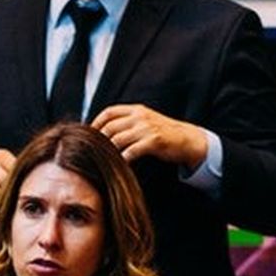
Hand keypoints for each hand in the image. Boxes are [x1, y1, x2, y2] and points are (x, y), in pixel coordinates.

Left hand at [91, 104, 206, 169]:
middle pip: (110, 127)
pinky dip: (123, 159)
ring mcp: (146, 128)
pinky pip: (131, 151)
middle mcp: (140, 116)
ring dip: (109, 151)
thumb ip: (128, 123)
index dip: (96, 123)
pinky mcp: (153, 141)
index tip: (89, 135)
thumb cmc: (163, 133)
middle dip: (99, 140)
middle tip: (93, 152)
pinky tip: (120, 165)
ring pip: (118, 139)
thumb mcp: (145, 121)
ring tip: (104, 160)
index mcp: (136, 110)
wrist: (187, 139)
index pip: (109, 112)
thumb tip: (105, 131)